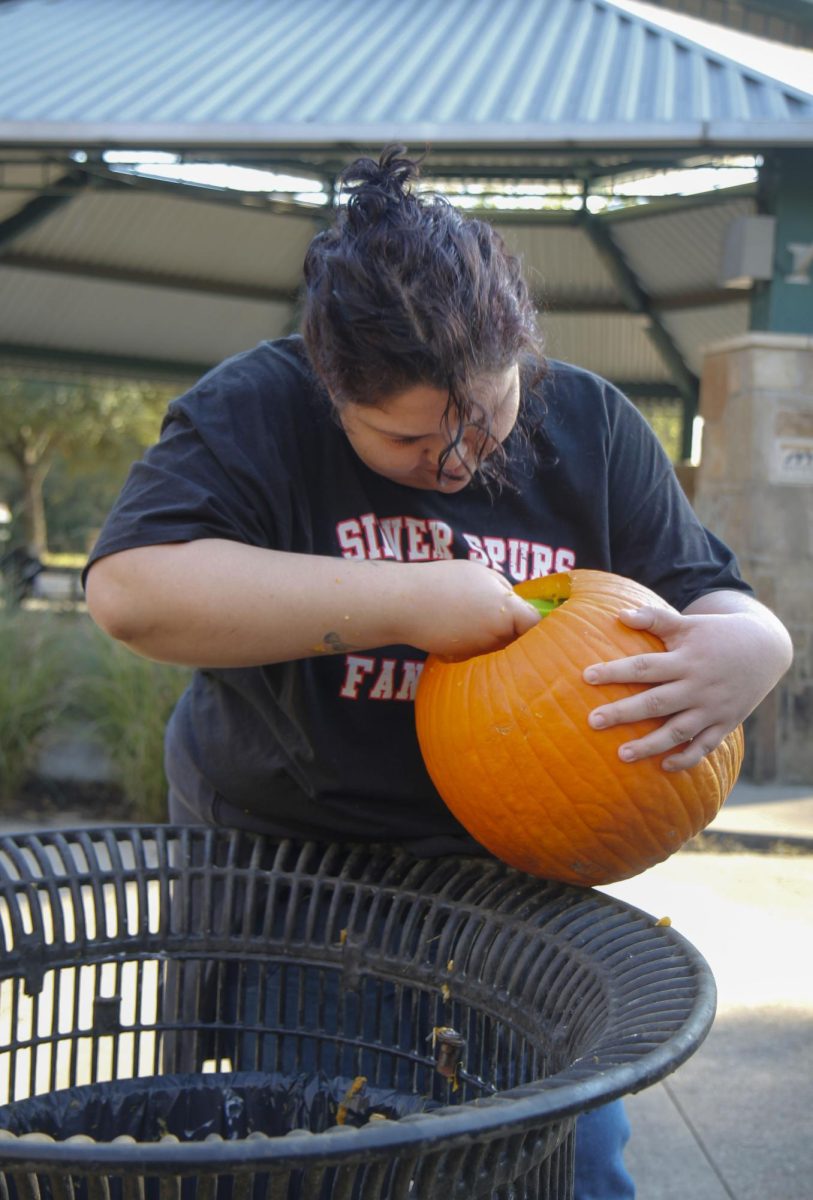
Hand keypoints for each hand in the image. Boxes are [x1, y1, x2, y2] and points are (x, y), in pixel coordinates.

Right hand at [400, 560, 539, 658]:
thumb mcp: (483, 573)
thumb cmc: (445, 582)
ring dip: (492, 635)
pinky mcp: (461, 658)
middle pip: (518, 639)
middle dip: (514, 629)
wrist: (405, 603)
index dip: (540, 623)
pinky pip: (476, 650)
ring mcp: (478, 651)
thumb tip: (516, 603)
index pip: (537, 626)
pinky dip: (472, 641)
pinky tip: (456, 626)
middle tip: (503, 614)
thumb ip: (506, 591)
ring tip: (472, 615)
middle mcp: (497, 637)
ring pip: (496, 645)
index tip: (539, 618)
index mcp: (507, 613)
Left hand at [582, 604, 790, 771]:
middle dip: (624, 713)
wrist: (765, 649)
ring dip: (650, 745)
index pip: (645, 666)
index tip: (587, 676)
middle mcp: (698, 687)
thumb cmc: (716, 634)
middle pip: (656, 702)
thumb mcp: (688, 623)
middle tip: (593, 721)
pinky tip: (664, 766)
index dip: (616, 671)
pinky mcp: (725, 723)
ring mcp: (713, 708)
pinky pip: (705, 746)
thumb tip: (620, 614)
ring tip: (621, 754)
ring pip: (678, 731)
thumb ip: (655, 618)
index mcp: (686, 660)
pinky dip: (687, 758)